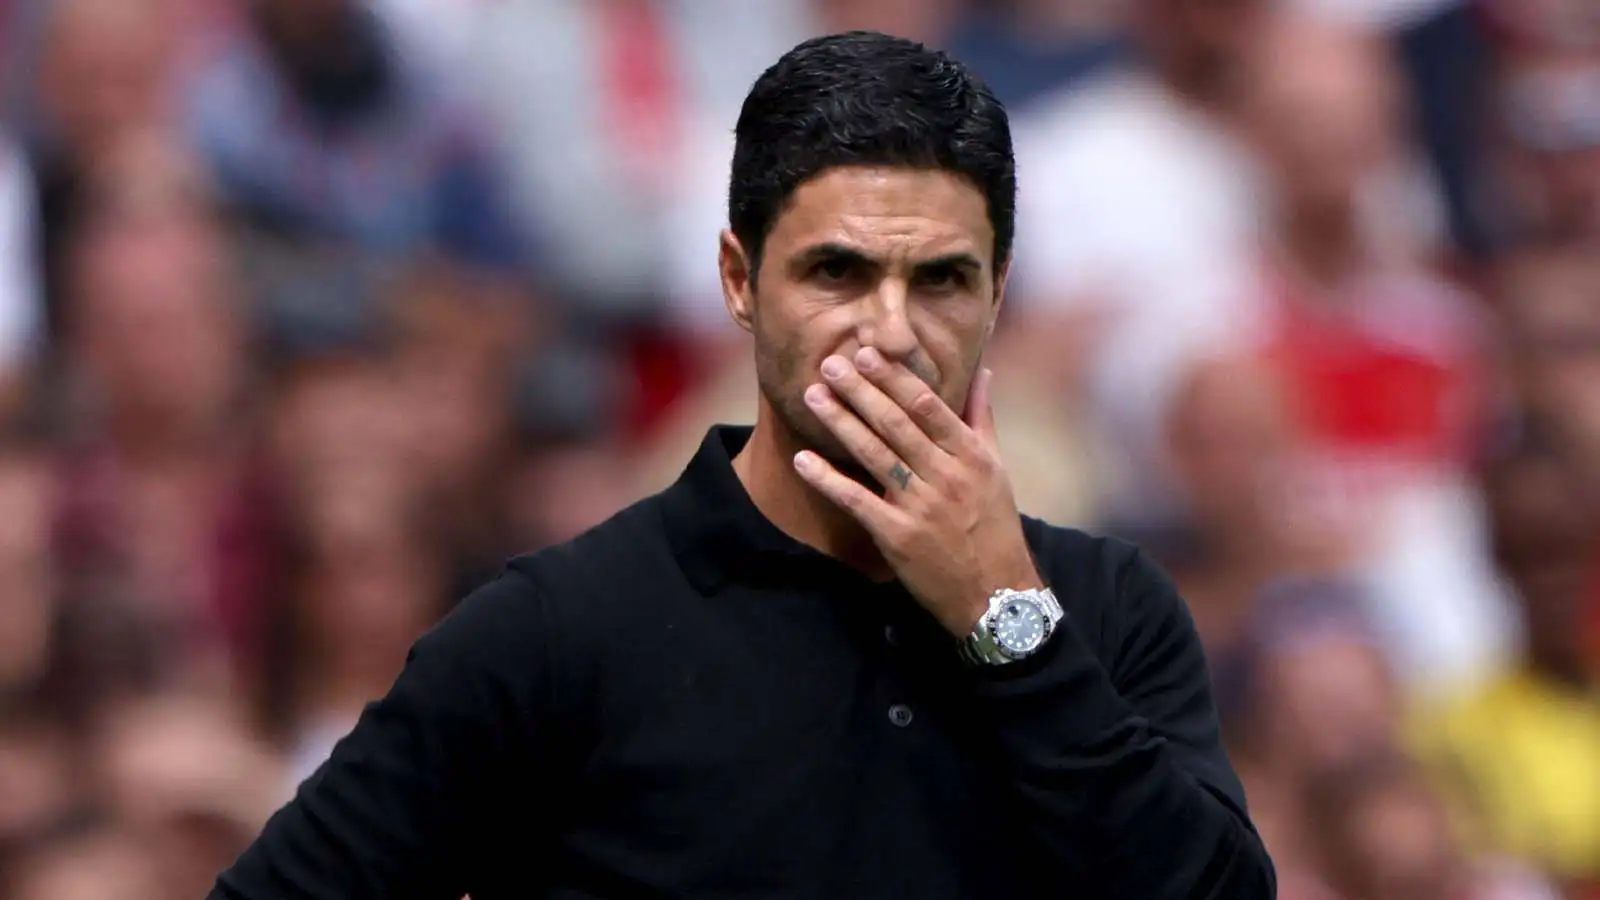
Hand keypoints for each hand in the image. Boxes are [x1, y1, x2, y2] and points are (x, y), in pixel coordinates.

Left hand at [794, 347, 1042, 637]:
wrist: (995, 592)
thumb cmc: (994, 526)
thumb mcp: (997, 469)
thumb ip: (981, 418)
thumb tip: (982, 371)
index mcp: (970, 455)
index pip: (927, 406)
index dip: (894, 378)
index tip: (867, 353)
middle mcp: (946, 475)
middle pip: (896, 424)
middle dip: (860, 391)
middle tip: (830, 363)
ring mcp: (920, 506)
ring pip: (874, 454)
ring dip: (840, 422)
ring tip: (813, 395)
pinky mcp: (897, 535)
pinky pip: (856, 500)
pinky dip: (828, 479)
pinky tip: (803, 459)